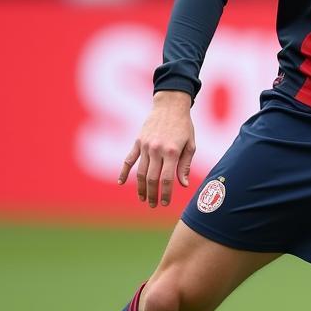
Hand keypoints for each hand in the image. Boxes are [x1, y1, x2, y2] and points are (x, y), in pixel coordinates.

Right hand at [118, 90, 195, 207]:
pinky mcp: (138, 142)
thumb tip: (183, 185)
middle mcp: (156, 150)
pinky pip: (128, 159)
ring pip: (140, 172)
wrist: (170, 105)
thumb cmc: (184, 126)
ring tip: (142, 198)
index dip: (166, 193)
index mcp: (171, 151)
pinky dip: (123, 171)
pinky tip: (120, 182)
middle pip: (151, 178)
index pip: (167, 178)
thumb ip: (185, 165)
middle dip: (152, 194)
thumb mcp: (190, 144)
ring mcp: (145, 146)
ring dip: (140, 187)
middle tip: (153, 205)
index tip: (165, 203)